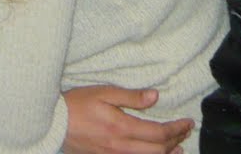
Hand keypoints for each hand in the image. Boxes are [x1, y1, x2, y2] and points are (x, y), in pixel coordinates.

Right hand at [63, 86, 192, 153]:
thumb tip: (155, 96)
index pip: (158, 133)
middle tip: (185, 132)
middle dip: (175, 141)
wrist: (53, 123)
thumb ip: (131, 96)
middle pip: (157, 150)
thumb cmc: (77, 104)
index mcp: (121, 127)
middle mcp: (121, 147)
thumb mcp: (104, 93)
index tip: (187, 122)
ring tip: (178, 148)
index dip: (176, 129)